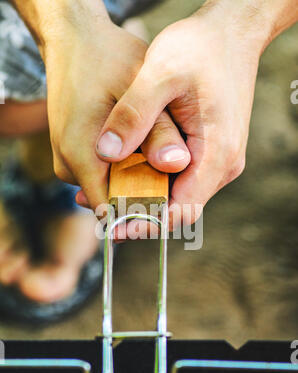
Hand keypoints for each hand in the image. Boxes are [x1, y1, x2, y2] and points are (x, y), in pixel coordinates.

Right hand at [13, 0, 189, 210]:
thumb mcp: (140, 88)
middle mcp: (69, 167)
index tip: (174, 201)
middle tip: (172, 163)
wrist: (74, 41)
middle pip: (115, 199)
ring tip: (154, 145)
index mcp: (82, 157)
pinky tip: (139, 141)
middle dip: (147, 190)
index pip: (115, 211)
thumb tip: (178, 166)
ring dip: (137, 176)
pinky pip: (104, 173)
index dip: (146, 212)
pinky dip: (126, 164)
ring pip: (111, 186)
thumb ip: (157, 130)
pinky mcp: (72, 155)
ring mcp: (68, 162)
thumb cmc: (107, 59)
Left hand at [96, 0, 293, 229]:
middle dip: (141, 215)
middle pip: (179, 209)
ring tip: (110, 195)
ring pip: (180, 195)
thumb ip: (134, 116)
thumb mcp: (160, 74)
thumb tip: (106, 154)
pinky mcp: (212, 151)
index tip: (114, 226)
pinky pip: (183, 179)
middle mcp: (224, 165)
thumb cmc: (201, 49)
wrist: (232, 32)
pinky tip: (131, 173)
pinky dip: (156, 182)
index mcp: (216, 154)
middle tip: (104, 212)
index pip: (180, 211)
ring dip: (146, 199)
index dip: (146, 223)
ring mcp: (220, 159)